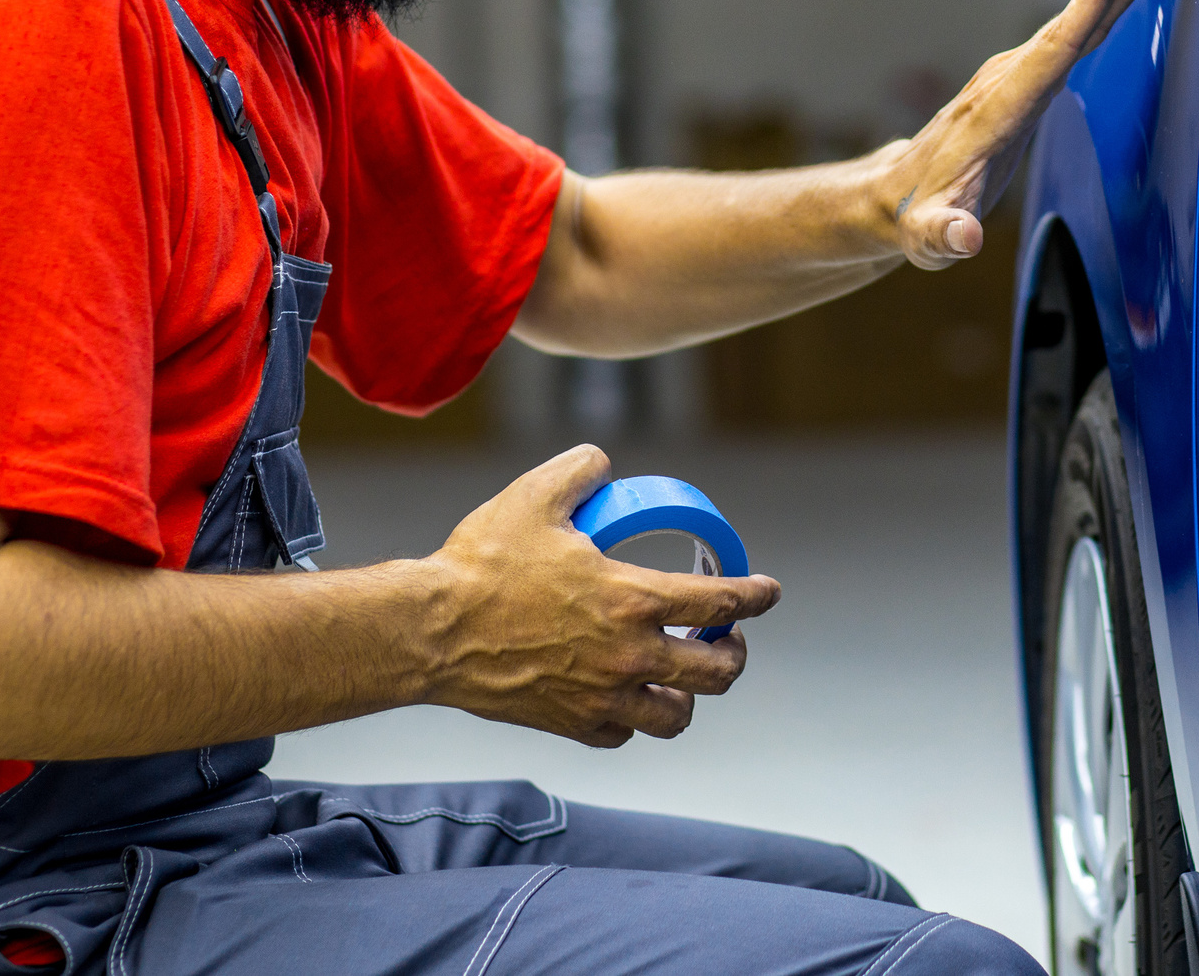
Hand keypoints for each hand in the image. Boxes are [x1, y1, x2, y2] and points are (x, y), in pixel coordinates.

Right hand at [425, 444, 780, 746]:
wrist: (430, 631)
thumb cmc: (481, 562)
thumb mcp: (535, 495)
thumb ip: (581, 470)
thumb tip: (603, 463)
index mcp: (632, 598)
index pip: (719, 601)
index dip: (755, 596)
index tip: (768, 592)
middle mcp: (628, 654)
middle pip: (715, 671)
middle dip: (734, 654)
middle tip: (727, 639)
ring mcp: (601, 696)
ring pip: (676, 716)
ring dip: (690, 697)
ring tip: (685, 678)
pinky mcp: (570, 723)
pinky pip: (623, 733)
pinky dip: (634, 720)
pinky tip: (629, 699)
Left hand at [882, 0, 1171, 267]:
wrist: (895, 198)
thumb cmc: (918, 220)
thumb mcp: (929, 238)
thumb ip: (945, 237)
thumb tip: (964, 240)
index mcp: (998, 108)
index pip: (1055, 48)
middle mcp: (1008, 79)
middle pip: (1075, 19)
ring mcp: (1015, 74)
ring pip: (1078, 20)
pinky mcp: (1025, 78)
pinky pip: (1075, 34)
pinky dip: (1108, 3)